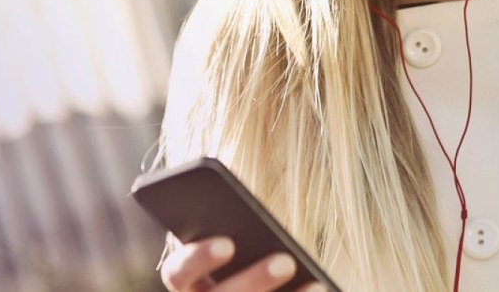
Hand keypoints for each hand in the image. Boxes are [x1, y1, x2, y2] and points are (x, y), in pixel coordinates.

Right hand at [160, 237, 324, 291]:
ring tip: (316, 284)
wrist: (253, 284)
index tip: (227, 244)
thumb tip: (252, 213)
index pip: (178, 273)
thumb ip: (234, 223)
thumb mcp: (235, 234)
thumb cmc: (244, 248)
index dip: (198, 259)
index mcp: (186, 281)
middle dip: (253, 282)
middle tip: (285, 261)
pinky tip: (319, 289)